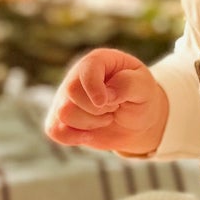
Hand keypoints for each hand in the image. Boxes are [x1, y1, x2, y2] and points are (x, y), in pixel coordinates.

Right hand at [46, 48, 167, 157]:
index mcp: (99, 61)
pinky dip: (71, 138)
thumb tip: (107, 94)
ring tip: (105, 118)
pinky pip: (54, 130)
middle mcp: (77, 76)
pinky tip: (89, 135)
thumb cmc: (140, 98)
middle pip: (71, 91)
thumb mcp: (145, 87)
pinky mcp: (61, 119)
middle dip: (96, 108)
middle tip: (114, 109)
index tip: (108, 102)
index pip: (87, 68)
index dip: (94, 87)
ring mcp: (66, 97)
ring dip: (89, 123)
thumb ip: (128, 84)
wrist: (136, 122)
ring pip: (63, 113)